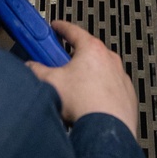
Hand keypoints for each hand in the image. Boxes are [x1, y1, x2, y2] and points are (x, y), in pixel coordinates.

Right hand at [27, 21, 137, 136]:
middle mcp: (110, 60)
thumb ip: (36, 70)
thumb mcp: (51, 82)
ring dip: (87, 78)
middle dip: (72, 59)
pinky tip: (88, 106)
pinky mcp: (126, 95)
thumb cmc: (86, 104)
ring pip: (100, 72)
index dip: (61, 28)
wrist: (107, 130)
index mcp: (92, 50)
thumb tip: (30, 67)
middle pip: (87, 53)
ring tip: (74, 94)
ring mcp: (120, 78)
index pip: (73, 31)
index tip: (56, 27)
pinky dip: (100, 94)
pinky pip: (110, 89)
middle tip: (60, 68)